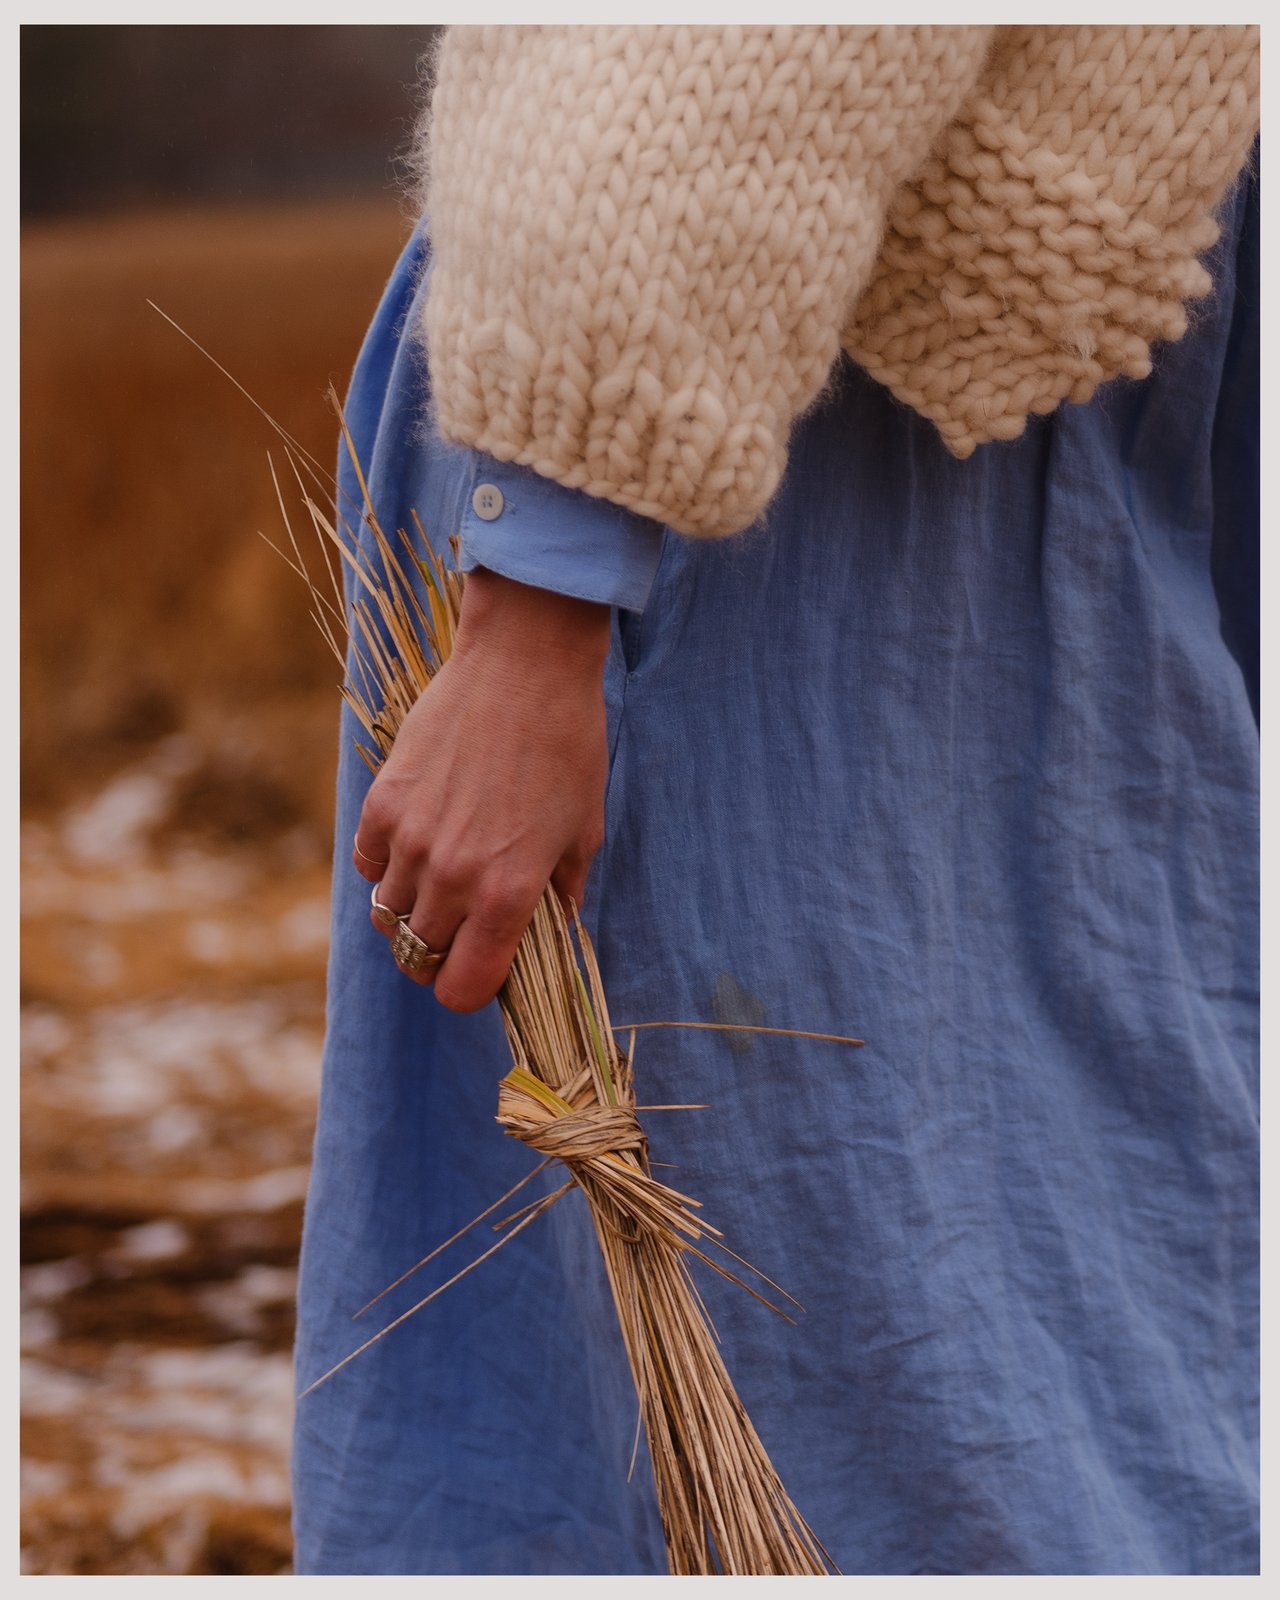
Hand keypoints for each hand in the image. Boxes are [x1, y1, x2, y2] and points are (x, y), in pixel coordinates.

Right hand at [352, 568, 611, 1011]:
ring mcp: (410, 841)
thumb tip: (552, 932)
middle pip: (419, 958)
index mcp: (508, 894)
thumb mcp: (583, 830)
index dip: (470, 991)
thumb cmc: (568, 746)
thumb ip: (561, 894)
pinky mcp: (382, 803)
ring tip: (442, 880)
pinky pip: (369, 866)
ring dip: (413, 911)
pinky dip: (386, 867)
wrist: (525, 666)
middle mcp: (452, 877)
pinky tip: (418, 842)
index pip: (462, 989)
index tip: (481, 974)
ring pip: (389, 916)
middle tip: (464, 928)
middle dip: (442, 953)